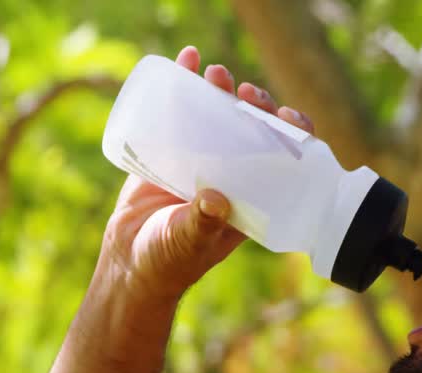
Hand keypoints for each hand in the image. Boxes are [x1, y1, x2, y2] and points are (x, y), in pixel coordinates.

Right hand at [99, 45, 316, 302]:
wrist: (128, 263)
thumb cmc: (168, 262)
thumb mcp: (187, 243)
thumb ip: (201, 224)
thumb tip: (216, 199)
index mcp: (251, 198)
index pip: (284, 160)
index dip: (293, 135)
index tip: (287, 117)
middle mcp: (232, 176)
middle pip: (253, 131)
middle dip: (255, 107)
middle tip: (245, 92)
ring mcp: (202, 161)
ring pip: (220, 117)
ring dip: (223, 91)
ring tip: (216, 73)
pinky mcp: (171, 152)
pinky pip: (181, 114)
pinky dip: (185, 85)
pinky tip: (188, 59)